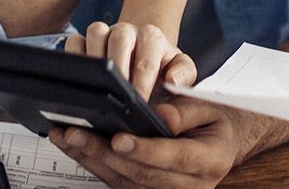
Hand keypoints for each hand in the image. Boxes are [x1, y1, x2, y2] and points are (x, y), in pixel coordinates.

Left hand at [49, 96, 254, 187]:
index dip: (144, 149)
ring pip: (125, 182)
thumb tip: (160, 116)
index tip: (118, 138)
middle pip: (142, 174)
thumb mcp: (209, 107)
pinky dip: (96, 165)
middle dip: (105, 153)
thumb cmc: (214, 122)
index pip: (173, 157)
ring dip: (92, 160)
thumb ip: (186, 111)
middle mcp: (190, 185)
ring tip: (67, 137)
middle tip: (76, 133)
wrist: (221, 143)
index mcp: (209, 160)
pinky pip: (120, 183)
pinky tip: (77, 148)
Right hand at [66, 22, 195, 101]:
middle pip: (120, 39)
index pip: (147, 58)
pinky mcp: (84, 40)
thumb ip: (184, 75)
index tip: (139, 102)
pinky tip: (78, 81)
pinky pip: (74, 42)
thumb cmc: (162, 67)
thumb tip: (173, 81)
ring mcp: (104, 33)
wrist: (145, 54)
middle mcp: (127, 31)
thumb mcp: (182, 71)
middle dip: (118, 69)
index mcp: (152, 37)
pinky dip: (74, 58)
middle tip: (118, 96)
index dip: (142, 82)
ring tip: (97, 88)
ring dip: (95, 61)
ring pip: (95, 33)